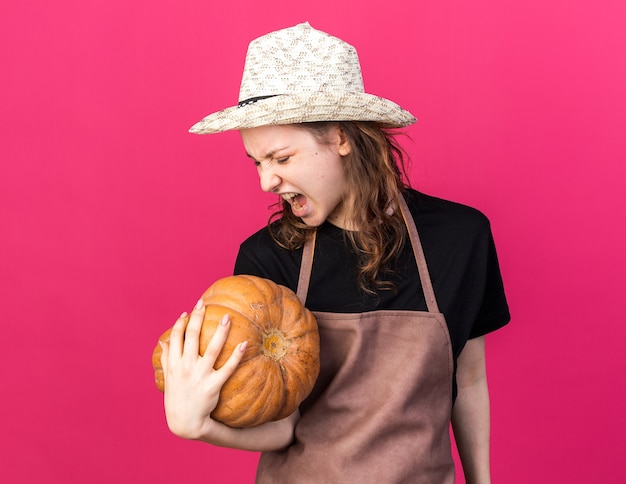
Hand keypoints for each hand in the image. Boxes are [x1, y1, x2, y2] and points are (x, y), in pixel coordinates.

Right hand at [159, 299, 246, 439]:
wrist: (185, 422)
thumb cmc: (177, 397)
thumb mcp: (168, 378)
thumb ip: (166, 358)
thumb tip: (163, 340)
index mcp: (174, 364)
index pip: (176, 338)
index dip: (181, 323)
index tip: (188, 311)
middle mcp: (186, 367)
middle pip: (192, 337)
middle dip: (198, 319)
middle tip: (204, 304)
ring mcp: (200, 376)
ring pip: (212, 349)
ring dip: (220, 332)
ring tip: (227, 317)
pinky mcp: (213, 385)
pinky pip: (227, 368)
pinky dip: (236, 356)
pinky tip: (244, 343)